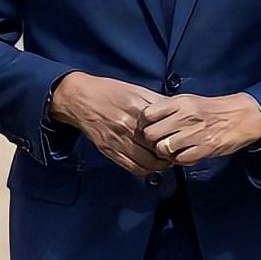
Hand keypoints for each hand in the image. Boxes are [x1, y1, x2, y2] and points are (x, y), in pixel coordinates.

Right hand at [49, 72, 168, 175]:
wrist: (81, 99)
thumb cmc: (110, 92)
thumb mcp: (136, 90)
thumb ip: (156, 101)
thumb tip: (176, 110)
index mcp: (137, 109)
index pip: (164, 130)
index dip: (175, 136)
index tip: (180, 138)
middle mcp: (127, 127)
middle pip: (157, 149)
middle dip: (169, 152)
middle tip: (175, 151)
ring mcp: (118, 141)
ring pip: (147, 163)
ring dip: (159, 164)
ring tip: (164, 159)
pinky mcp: (109, 151)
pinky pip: (132, 168)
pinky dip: (145, 169)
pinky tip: (149, 163)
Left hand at [139, 93, 260, 165]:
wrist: (242, 117)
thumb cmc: (212, 109)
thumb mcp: (189, 101)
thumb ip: (168, 109)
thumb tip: (146, 120)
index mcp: (180, 102)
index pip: (147, 115)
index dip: (144, 124)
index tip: (148, 128)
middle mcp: (186, 117)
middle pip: (151, 134)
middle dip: (152, 141)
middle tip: (158, 142)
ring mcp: (195, 133)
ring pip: (163, 149)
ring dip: (164, 152)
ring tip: (171, 149)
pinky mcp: (205, 148)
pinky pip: (180, 159)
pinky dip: (179, 159)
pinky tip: (183, 154)